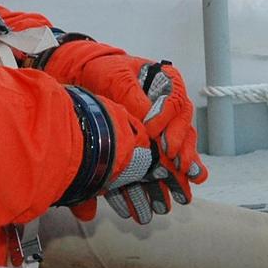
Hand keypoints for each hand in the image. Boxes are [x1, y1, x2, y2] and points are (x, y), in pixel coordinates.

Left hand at [45, 40, 202, 178]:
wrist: (83, 79)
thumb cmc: (103, 71)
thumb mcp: (116, 76)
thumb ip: (132, 95)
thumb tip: (148, 120)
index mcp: (167, 83)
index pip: (176, 103)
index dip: (167, 120)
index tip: (155, 133)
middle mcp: (170, 107)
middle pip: (184, 129)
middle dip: (183, 151)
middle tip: (177, 165)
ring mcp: (163, 128)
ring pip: (177, 151)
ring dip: (178, 173)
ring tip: (181, 193)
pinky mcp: (149, 146)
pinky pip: (159, 165)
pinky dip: (161, 181)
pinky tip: (167, 197)